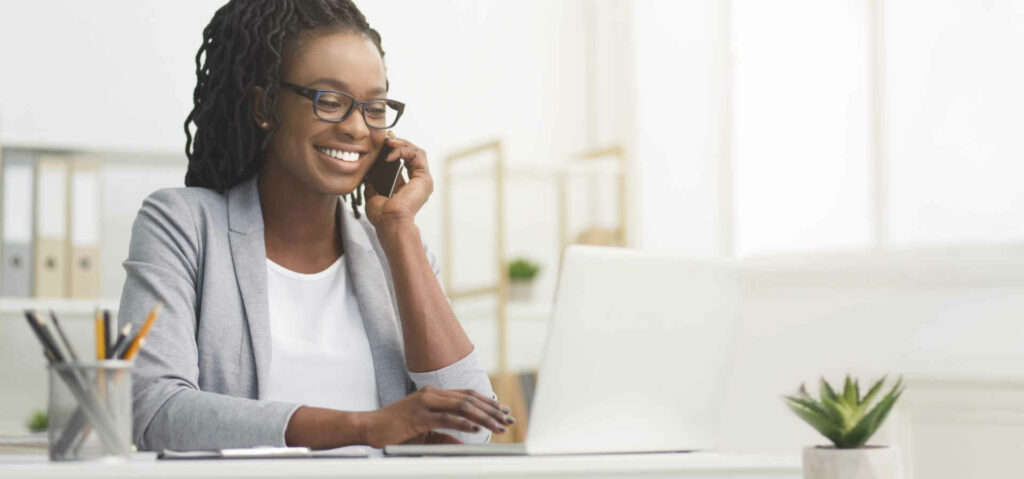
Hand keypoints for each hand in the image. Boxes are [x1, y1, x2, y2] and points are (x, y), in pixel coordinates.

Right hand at [361, 385, 513, 447]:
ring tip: (498, 426)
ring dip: (483, 417)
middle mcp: (432, 394)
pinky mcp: (418, 416)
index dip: (487, 402)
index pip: (467, 394)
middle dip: (491, 409)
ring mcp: (425, 403)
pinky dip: (463, 423)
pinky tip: (476, 428)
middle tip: (508, 419)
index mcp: (434, 394)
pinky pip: (445, 418)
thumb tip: (463, 439)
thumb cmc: (395, 430)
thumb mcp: (425, 429)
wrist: (369, 427)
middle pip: (469, 399)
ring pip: (462, 407)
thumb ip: (444, 431)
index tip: (503, 411)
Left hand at [364, 132, 431, 228]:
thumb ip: (373, 185)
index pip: (406, 161)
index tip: (385, 142)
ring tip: (389, 141)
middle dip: (400, 143)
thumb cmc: (383, 216)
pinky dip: (403, 150)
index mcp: (409, 187)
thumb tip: (367, 176)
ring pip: (417, 152)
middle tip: (388, 136)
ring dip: (402, 144)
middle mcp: (419, 183)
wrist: (389, 222)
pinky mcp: (424, 178)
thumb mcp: (373, 196)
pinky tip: (390, 153)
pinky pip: (417, 155)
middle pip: (414, 154)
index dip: (397, 149)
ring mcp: (424, 180)